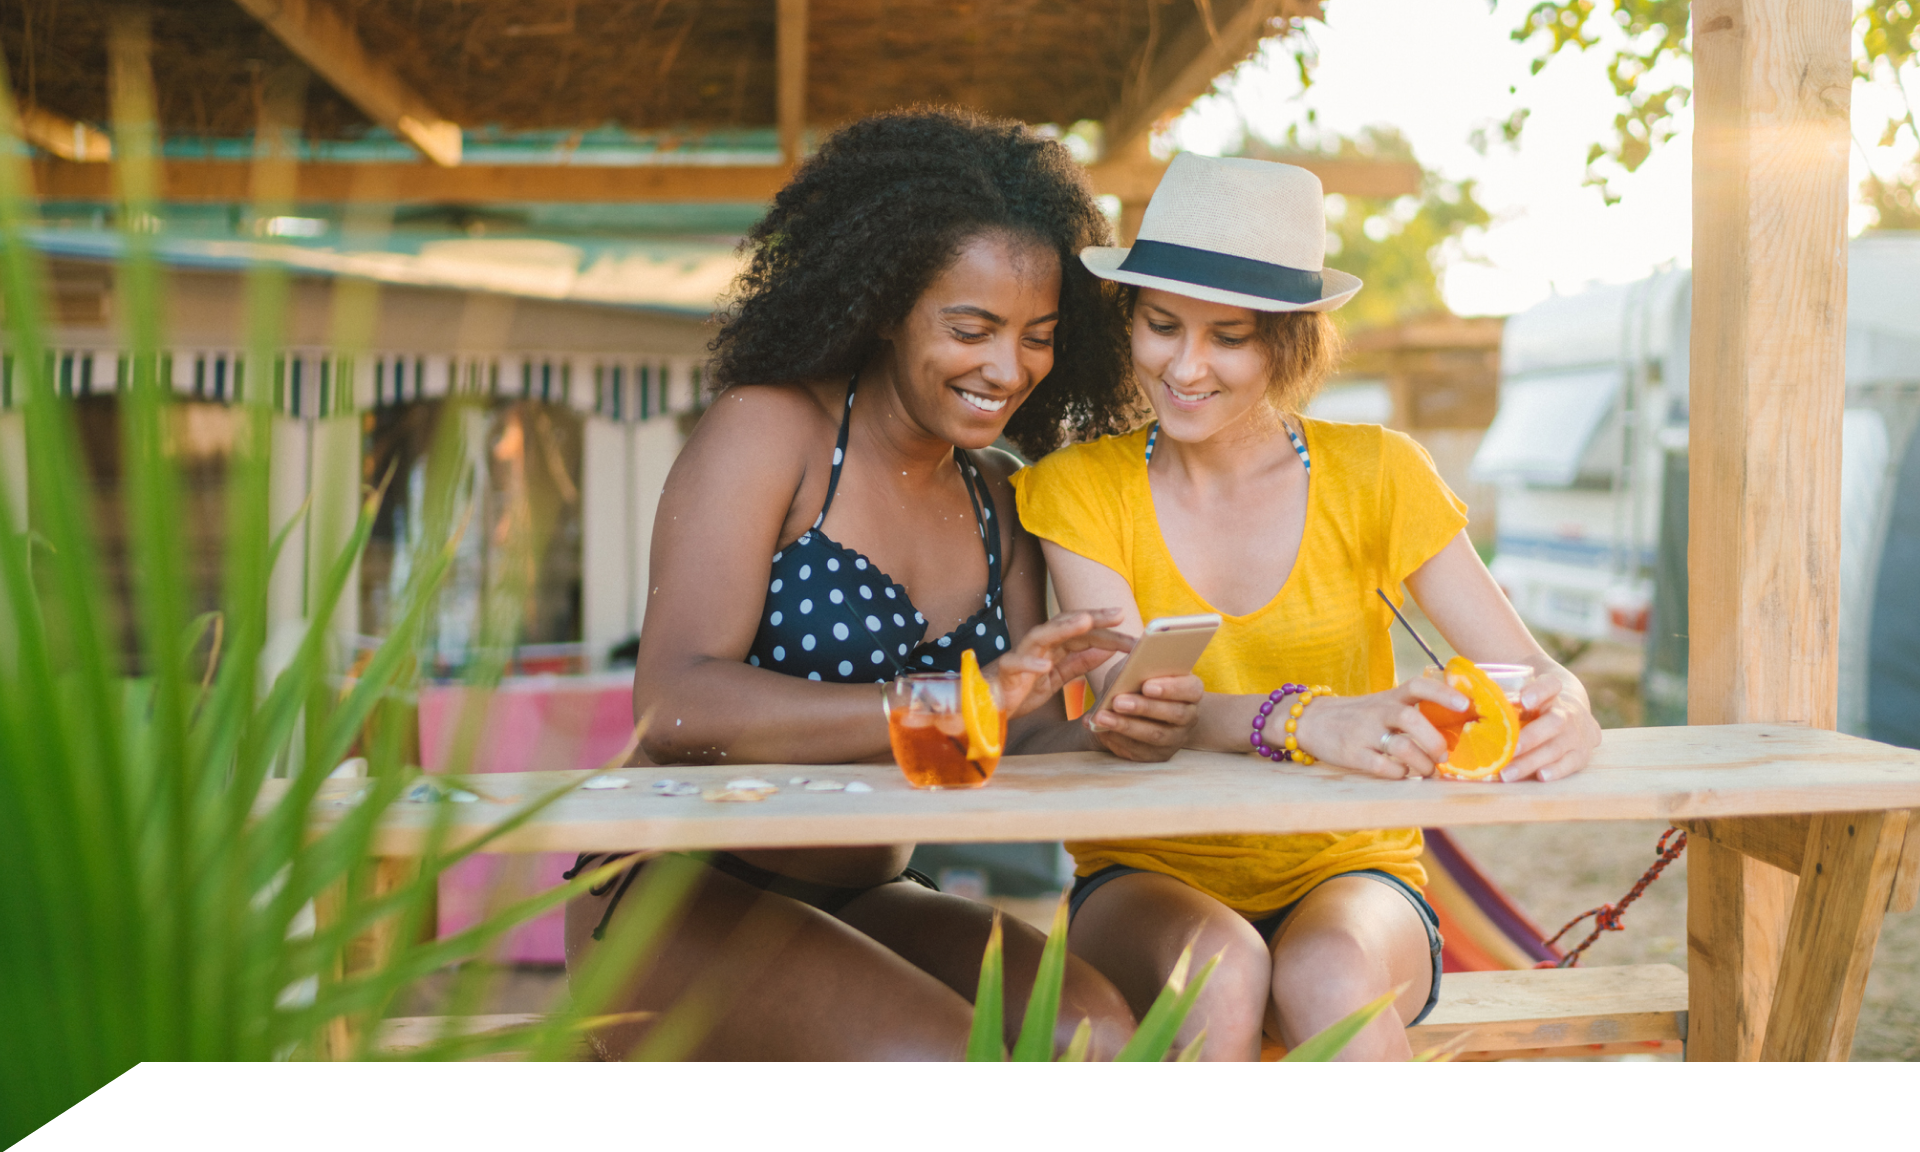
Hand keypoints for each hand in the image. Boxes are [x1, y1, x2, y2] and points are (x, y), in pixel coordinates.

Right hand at [985, 608, 1134, 719]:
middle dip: (1093, 618)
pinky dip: (1030, 662)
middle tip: (1119, 613)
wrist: (987, 706)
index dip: (1110, 634)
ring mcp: (1021, 655)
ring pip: (1042, 635)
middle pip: (1068, 625)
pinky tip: (1044, 665)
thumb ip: (1079, 662)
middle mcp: (1039, 645)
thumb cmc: (1022, 688)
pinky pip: (1016, 664)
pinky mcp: (1005, 672)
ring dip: (1063, 627)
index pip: (1085, 635)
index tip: (1136, 637)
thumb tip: (1107, 650)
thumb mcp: (1058, 677)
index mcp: (1054, 647)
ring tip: (1085, 622)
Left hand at [1087, 674, 1203, 761]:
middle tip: (1117, 702)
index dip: (1170, 688)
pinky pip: (1140, 751)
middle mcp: (1188, 716)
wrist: (1135, 707)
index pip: (1191, 689)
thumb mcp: (1141, 669)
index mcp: (1191, 690)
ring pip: (1154, 735)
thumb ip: (1140, 667)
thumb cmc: (1139, 681)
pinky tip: (1100, 731)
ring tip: (1101, 717)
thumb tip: (1127, 670)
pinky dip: (1117, 740)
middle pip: (1173, 714)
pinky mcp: (1158, 755)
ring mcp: (1175, 738)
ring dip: (1126, 726)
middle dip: (1143, 708)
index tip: (1146, 686)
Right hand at [1292, 677, 1468, 778]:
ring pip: (1402, 747)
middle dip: (1434, 741)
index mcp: (1389, 697)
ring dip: (1422, 764)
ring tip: (1427, 771)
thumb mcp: (1382, 704)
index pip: (1418, 686)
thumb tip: (1455, 727)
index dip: (1443, 693)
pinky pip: (1383, 767)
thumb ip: (1411, 710)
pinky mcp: (1352, 754)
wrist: (1310, 721)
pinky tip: (1401, 773)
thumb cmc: (1358, 716)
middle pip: (1412, 720)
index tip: (1465, 704)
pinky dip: (1399, 773)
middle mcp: (1378, 712)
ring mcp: (1364, 733)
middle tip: (1444, 756)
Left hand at [1499, 674, 1599, 781]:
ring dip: (1532, 761)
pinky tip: (1540, 777)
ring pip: (1557, 747)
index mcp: (1554, 689)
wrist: (1569, 708)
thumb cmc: (1532, 700)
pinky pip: (1571, 763)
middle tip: (1508, 750)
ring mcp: (1577, 733)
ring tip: (1507, 773)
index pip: (1550, 685)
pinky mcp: (1581, 754)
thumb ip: (1494, 693)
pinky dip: (1557, 770)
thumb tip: (1455, 693)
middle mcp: (1569, 711)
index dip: (1539, 692)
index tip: (1523, 701)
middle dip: (1530, 738)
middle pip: (1554, 722)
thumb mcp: (1521, 689)